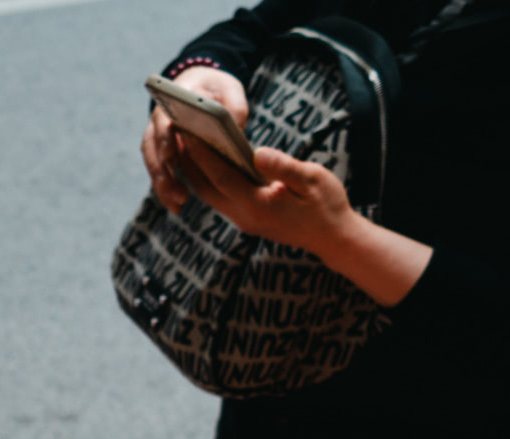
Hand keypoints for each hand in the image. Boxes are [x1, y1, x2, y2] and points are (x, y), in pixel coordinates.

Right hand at [141, 66, 249, 213]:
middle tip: (179, 193)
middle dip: (163, 173)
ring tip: (178, 205)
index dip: (165, 139)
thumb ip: (234, 105)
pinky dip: (166, 191)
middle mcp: (158, 122)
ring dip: (163, 186)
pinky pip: (160, 173)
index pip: (164, 121)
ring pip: (154, 165)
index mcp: (172, 102)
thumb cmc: (215, 88)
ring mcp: (158, 139)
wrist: (200, 87)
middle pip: (153, 149)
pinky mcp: (163, 155)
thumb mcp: (230, 88)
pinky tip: (177, 207)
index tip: (172, 156)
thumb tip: (235, 130)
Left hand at [177, 140, 434, 306]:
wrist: (333, 238)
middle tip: (177, 129)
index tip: (188, 130)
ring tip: (184, 139)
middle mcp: (244, 217)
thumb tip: (258, 152)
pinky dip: (207, 177)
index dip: (202, 153)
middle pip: (206, 187)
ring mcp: (243, 220)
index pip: (221, 177)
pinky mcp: (245, 218)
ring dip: (194, 169)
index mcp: (259, 206)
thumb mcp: (313, 180)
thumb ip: (284, 167)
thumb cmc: (327, 205)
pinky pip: (218, 196)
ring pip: (208, 194)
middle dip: (189, 159)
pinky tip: (203, 156)